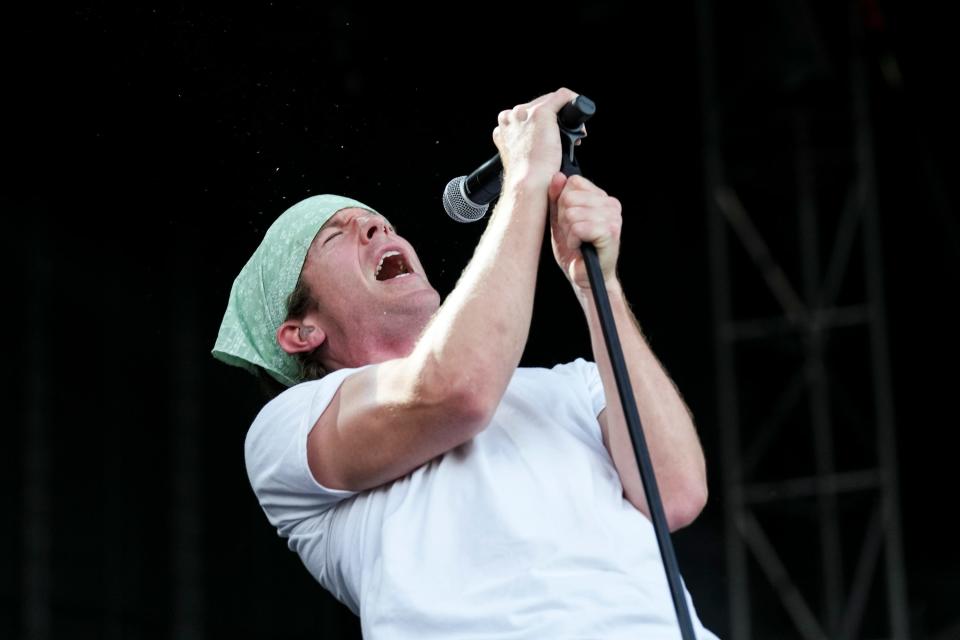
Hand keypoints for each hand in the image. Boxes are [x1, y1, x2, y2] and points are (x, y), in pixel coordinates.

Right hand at [492, 88, 579, 187]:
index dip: (540, 125)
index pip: (525, 117)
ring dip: (562, 115)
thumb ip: (526, 147)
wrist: (528, 183)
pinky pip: (563, 96)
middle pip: (537, 107)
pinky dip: (573, 101)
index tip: (550, 137)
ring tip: (571, 135)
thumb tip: (540, 147)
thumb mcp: (521, 159)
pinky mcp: (541, 112)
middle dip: (553, 120)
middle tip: (564, 138)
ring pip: (550, 102)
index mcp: (503, 129)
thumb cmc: (526, 178)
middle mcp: (511, 117)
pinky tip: (580, 114)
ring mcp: (525, 114)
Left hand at [548, 173, 622, 291]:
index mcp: (601, 197)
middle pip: (569, 197)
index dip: (563, 202)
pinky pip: (578, 227)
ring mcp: (613, 217)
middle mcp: (611, 203)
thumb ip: (557, 197)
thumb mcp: (559, 220)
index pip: (573, 181)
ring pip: (572, 212)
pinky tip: (580, 247)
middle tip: (573, 235)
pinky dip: (573, 240)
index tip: (569, 221)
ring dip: (568, 232)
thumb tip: (558, 175)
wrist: (585, 279)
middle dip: (563, 219)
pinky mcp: (610, 232)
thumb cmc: (574, 251)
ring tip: (577, 242)